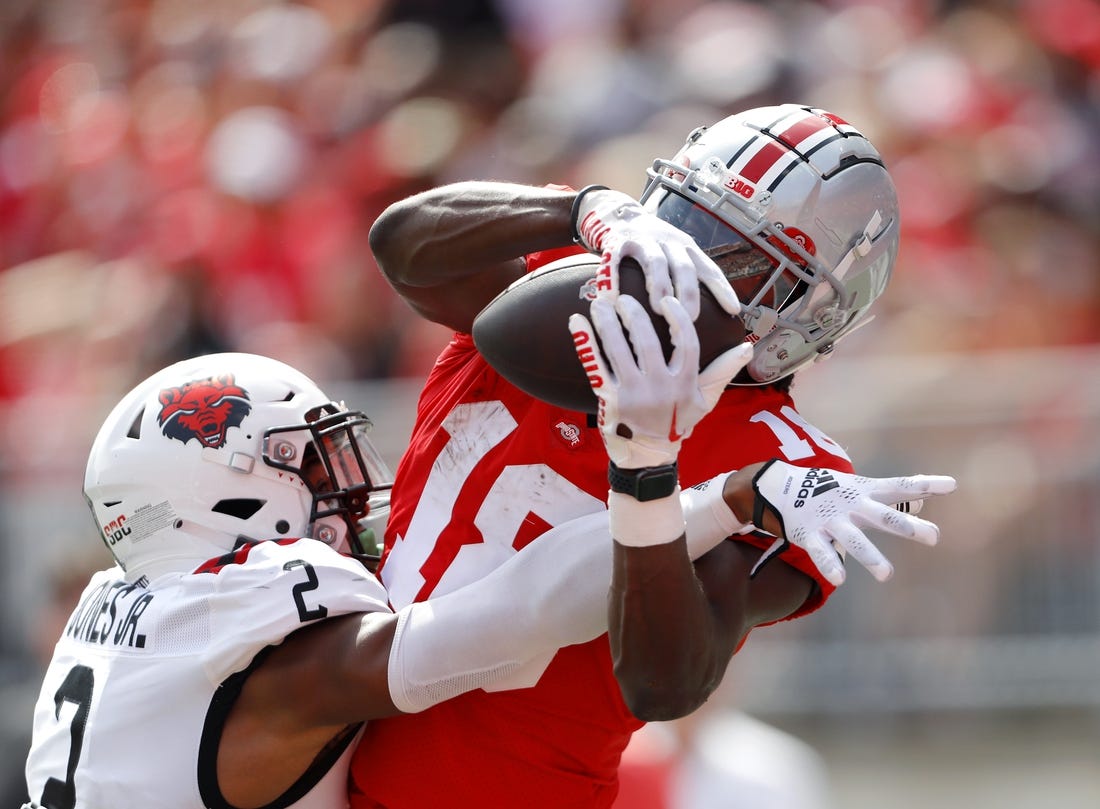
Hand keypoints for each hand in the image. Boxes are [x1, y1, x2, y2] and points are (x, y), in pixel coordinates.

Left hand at [569, 294, 752, 468]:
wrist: (648, 456)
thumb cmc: (677, 422)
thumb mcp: (704, 400)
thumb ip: (722, 371)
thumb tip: (746, 348)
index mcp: (685, 383)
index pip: (686, 342)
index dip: (677, 318)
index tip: (666, 300)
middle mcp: (660, 388)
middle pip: (648, 342)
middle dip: (634, 315)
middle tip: (624, 296)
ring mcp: (634, 395)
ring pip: (619, 350)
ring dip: (607, 322)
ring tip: (600, 301)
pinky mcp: (611, 400)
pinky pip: (596, 366)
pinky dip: (586, 342)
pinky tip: (576, 322)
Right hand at [571, 186, 740, 320]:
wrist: (620, 213)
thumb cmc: (653, 243)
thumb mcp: (677, 252)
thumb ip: (691, 276)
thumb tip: (713, 312)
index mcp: (686, 247)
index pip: (708, 269)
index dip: (722, 288)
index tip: (733, 310)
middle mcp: (668, 242)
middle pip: (684, 266)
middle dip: (689, 292)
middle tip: (691, 317)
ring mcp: (643, 240)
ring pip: (655, 262)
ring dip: (659, 284)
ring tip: (659, 308)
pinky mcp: (616, 241)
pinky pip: (614, 260)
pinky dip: (611, 279)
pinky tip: (610, 300)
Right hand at [748, 459, 957, 585]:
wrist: (777, 487)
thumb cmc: (826, 489)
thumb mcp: (859, 487)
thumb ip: (890, 496)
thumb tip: (924, 500)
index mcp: (864, 491)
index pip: (900, 487)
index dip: (926, 485)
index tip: (952, 485)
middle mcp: (851, 505)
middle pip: (884, 516)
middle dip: (909, 527)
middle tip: (934, 538)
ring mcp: (830, 520)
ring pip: (853, 540)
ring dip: (870, 556)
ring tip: (887, 575)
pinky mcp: (810, 534)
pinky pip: (822, 552)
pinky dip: (830, 565)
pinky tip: (839, 580)